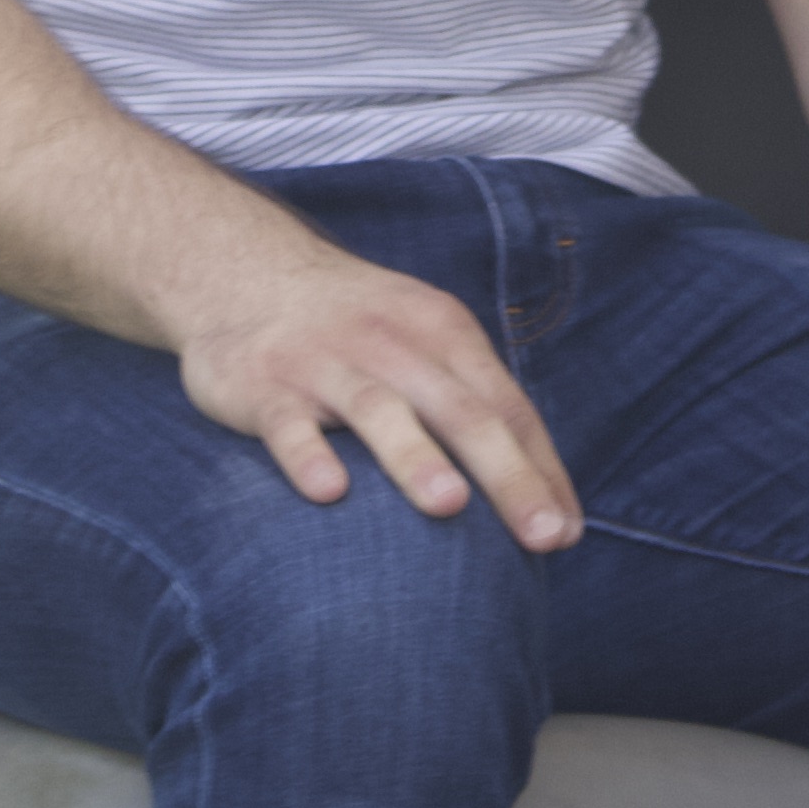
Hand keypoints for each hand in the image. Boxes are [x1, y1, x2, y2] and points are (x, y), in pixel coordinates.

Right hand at [168, 234, 581, 549]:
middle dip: (507, 475)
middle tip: (541, 536)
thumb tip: (540, 502)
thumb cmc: (356, 332)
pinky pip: (288, 423)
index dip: (541, 469)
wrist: (243, 271)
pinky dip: (308, 454)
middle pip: (461, 411)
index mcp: (443, 332)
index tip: (565, 533)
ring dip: (415, 457)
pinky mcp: (265, 385)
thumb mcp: (422, 344)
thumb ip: (475, 408)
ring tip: (449, 505)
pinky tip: (329, 492)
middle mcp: (392, 344)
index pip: (505, 406)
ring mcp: (326, 362)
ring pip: (379, 410)